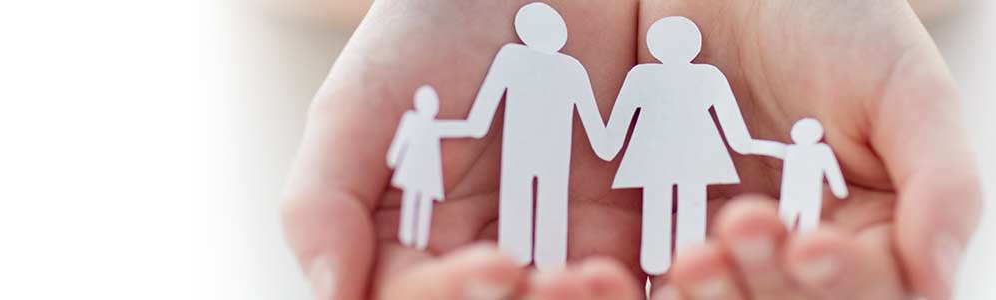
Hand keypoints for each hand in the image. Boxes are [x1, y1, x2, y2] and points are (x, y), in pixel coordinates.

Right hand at [279, 0, 647, 298]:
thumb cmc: (435, 22)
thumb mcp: (364, 101)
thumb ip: (324, 201)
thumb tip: (328, 293)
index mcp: (410, 245)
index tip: (499, 263)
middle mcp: (488, 257)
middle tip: (566, 283)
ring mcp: (564, 246)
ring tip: (606, 277)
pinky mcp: (637, 226)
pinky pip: (650, 275)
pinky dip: (661, 279)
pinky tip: (672, 258)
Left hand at [636, 0, 980, 298]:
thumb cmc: (834, 16)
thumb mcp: (903, 83)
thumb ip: (941, 181)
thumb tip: (940, 281)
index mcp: (868, 239)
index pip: (866, 292)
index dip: (843, 284)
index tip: (811, 247)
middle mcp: (786, 260)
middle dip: (762, 288)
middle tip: (741, 225)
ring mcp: (707, 252)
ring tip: (686, 259)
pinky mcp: (628, 239)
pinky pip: (623, 290)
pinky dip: (612, 297)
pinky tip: (598, 273)